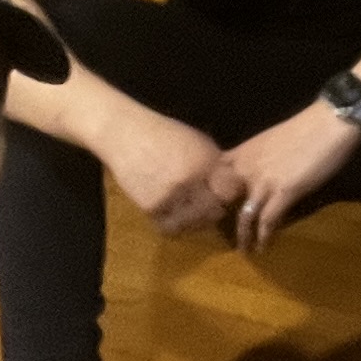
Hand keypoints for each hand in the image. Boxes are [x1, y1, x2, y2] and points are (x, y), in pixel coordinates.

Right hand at [114, 108, 247, 238]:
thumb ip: (216, 164)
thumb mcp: (198, 142)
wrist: (126, 135)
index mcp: (205, 162)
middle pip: (214, 210)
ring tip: (190, 209)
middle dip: (215, 209)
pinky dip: (175, 223)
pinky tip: (173, 212)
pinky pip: (171, 226)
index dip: (230, 194)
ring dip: (196, 221)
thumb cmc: (165, 134)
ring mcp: (170, 196)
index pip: (230, 191)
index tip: (226, 194)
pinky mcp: (152, 208)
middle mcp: (190, 181)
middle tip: (209, 205)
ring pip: (194, 223)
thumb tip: (233, 185)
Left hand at [222, 103, 360, 250]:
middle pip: (225, 202)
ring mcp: (263, 182)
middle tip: (225, 238)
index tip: (212, 212)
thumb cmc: (305, 128)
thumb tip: (256, 178)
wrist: (328, 123)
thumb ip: (257, 160)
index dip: (211, 197)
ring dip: (244, 236)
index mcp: (242, 153)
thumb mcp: (270, 142)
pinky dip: (265, 236)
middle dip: (222, 222)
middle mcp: (246, 168)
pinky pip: (268, 221)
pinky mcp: (283, 193)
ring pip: (244, 216)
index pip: (214, 179)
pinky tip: (265, 246)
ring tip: (245, 249)